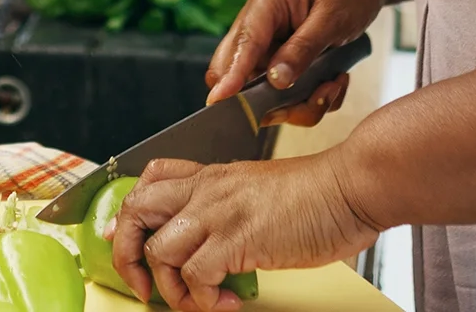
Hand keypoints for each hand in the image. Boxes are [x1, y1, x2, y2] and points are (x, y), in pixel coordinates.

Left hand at [107, 154, 380, 310]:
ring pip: (159, 250)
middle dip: (128, 252)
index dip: (130, 210)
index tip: (124, 237)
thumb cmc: (320, 194)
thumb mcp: (263, 190)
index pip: (153, 177)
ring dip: (172, 288)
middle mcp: (208, 189)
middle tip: (144, 285)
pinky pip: (195, 276)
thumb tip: (217, 240)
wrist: (352, 186)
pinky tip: (229, 302)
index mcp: (214, 176)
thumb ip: (233, 207)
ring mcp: (219, 212)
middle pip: (137, 210)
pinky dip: (204, 299)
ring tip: (200, 302)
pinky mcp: (237, 238)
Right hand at [204, 0, 386, 124]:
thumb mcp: (332, 17)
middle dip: (270, 98)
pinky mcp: (284, 60)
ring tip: (334, 86)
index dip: (231, 74)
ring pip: (265, 91)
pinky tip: (336, 80)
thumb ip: (303, 48)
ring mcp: (271, 45)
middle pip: (241, 71)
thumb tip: (275, 81)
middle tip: (311, 99)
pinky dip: (312, 99)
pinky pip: (288, 93)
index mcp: (267, 0)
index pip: (243, 42)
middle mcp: (261, 24)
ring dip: (300, 102)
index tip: (219, 100)